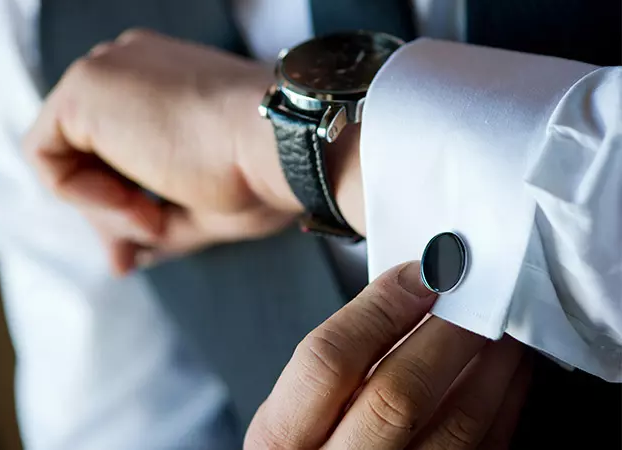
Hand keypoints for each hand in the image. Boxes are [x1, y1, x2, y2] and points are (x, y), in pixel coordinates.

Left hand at [24, 29, 303, 274]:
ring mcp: (105, 71)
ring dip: (105, 209)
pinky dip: (84, 197)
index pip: (116, 146)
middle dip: (105, 215)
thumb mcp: (203, 208)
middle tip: (129, 258)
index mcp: (163, 85)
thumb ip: (156, 225)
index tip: (142, 245)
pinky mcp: (84, 87)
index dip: (119, 204)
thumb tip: (125, 257)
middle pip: (87, 153)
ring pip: (68, 157)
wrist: (285, 146)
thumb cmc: (262, 176)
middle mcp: (131, 69)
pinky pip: (48, 156)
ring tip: (154, 222)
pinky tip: (136, 205)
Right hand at [246, 262, 530, 449]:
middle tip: (476, 292)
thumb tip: (407, 294)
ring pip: (456, 426)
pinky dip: (503, 405)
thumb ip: (335, 361)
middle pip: (399, 395)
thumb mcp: (293, 410)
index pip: (328, 361)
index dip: (380, 309)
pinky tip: (506, 375)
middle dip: (446, 333)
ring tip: (500, 326)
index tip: (421, 274)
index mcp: (282, 440)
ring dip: (489, 365)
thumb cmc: (309, 448)